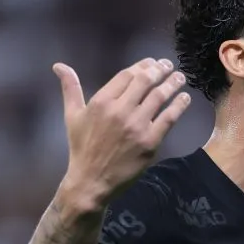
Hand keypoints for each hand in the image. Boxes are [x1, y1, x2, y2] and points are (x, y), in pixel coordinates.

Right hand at [53, 57, 190, 207]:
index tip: (153, 62)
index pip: (127, 75)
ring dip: (172, 84)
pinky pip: (169, 118)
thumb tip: (58, 66)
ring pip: (159, 97)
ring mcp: (137, 126)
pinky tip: (185, 98)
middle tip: (168, 66)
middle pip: (145, 81)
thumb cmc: (82, 148)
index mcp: (101, 101)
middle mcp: (120, 110)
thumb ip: (70, 88)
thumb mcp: (72, 116)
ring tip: (180, 77)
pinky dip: (179, 105)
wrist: (91, 181)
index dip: (143, 66)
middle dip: (160, 70)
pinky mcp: (150, 141)